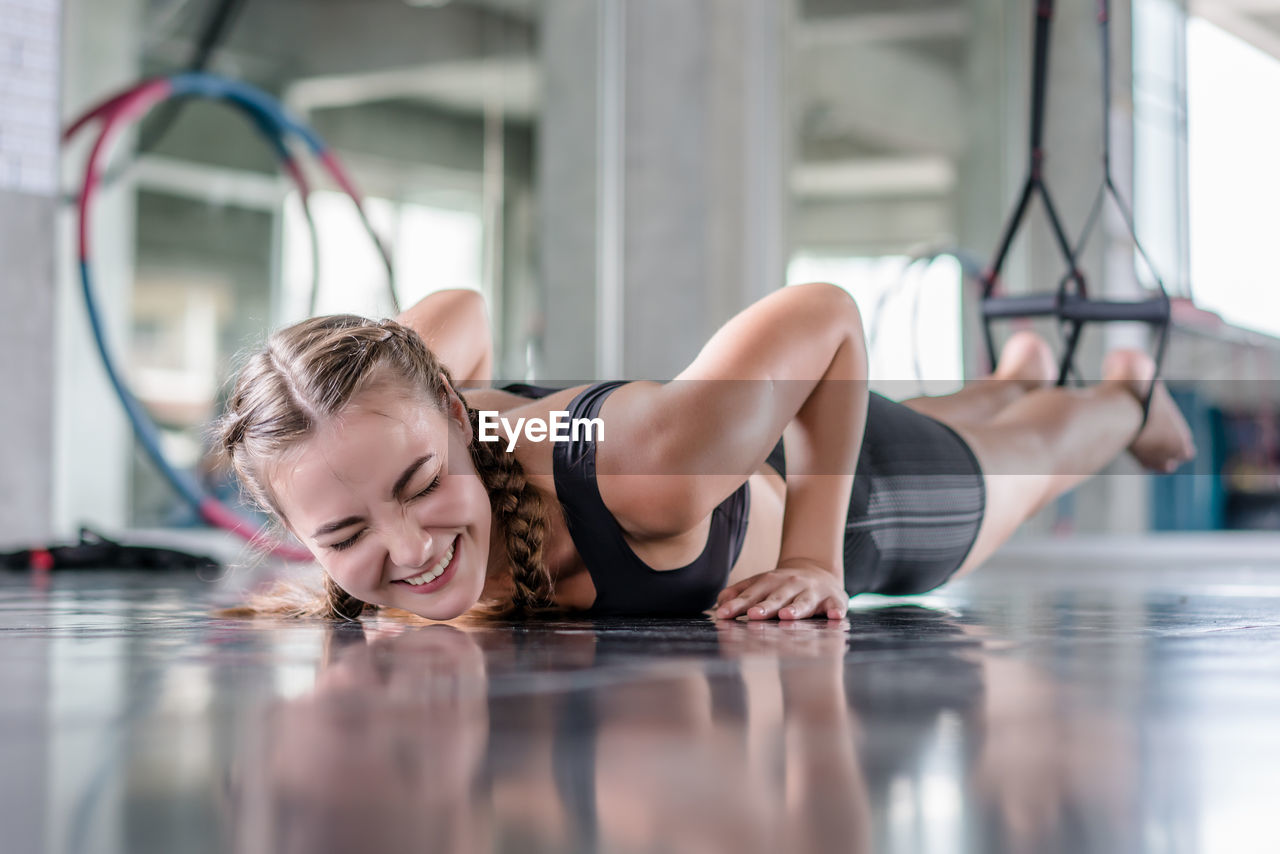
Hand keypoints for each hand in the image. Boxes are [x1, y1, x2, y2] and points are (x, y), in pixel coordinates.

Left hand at [712, 563, 848, 620]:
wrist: (818, 571)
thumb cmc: (782, 586)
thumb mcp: (760, 585)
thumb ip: (739, 594)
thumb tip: (719, 604)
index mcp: (769, 582)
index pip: (751, 594)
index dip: (736, 605)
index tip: (723, 614)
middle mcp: (790, 585)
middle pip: (775, 598)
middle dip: (764, 607)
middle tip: (753, 615)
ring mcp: (812, 591)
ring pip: (803, 602)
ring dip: (795, 609)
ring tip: (787, 616)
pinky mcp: (833, 599)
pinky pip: (835, 606)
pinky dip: (836, 610)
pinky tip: (836, 617)